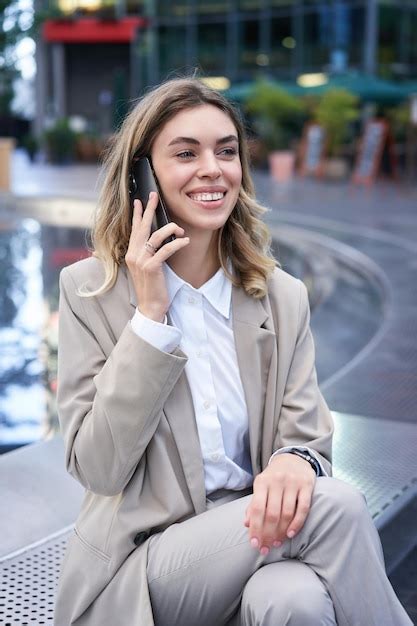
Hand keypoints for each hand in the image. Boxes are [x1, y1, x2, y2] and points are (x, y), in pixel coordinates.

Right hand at [125, 193, 189, 321]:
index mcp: (132, 254)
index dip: (137, 215)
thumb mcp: (149, 268)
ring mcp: (141, 261)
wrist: (150, 308)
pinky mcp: (151, 267)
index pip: (134, 230)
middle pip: (142, 227)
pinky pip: (165, 249)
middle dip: (149, 210)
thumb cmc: (153, 288)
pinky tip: (185, 241)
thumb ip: (150, 254)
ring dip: (170, 229)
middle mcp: (133, 255)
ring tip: (181, 229)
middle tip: (154, 196)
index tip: (140, 200)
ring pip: (155, 236)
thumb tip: (161, 240)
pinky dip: (177, 243)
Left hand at [244, 453, 315, 555]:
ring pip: (287, 513)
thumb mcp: (261, 487)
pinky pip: (303, 508)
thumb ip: (254, 504)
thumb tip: (247, 524)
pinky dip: (297, 523)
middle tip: (266, 548)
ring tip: (277, 543)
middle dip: (268, 534)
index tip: (254, 543)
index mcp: (262, 481)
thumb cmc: (273, 478)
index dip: (255, 528)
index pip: (257, 508)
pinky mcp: (307, 485)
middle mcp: (277, 481)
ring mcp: (293, 482)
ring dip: (281, 532)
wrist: (293, 459)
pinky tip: (290, 534)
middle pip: (272, 513)